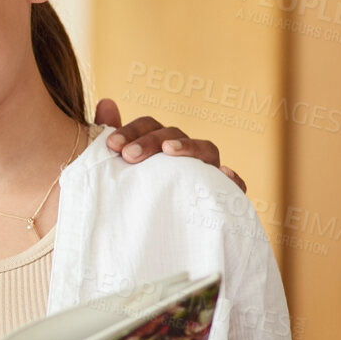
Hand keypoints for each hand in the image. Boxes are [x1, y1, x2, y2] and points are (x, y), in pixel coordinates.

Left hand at [93, 98, 245, 192]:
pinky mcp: (222, 197)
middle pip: (174, 135)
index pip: (150, 126)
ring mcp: (206, 173)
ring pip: (207, 151)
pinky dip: (232, 178)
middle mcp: (185, 155)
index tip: (112, 146)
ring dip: (188, 147)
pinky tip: (223, 174)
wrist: (152, 237)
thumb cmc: (137, 196)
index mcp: (161, 145)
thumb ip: (112, 137)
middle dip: (150, 141)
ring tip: (168, 150)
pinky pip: (234, 186)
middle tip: (128, 155)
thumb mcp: (119, 169)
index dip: (132, 130)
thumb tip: (106, 102)